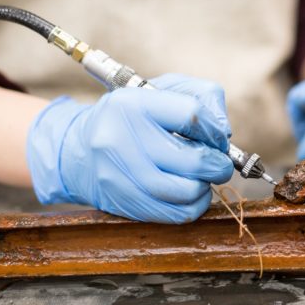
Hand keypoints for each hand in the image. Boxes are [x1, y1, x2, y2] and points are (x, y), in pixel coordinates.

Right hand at [26, 74, 233, 222]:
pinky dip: (194, 206)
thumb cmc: (134, 117)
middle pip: (194, 159)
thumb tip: (223, 133)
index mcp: (133, 104)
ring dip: (206, 187)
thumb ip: (203, 97)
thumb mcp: (164, 90)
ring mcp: (119, 174)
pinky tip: (191, 193)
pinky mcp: (122, 201)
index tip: (217, 138)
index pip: (192, 115)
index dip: (215, 130)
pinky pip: (175, 214)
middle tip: (220, 163)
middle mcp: (120, 138)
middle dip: (219, 164)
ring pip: (187, 192)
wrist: (81, 148)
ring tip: (202, 177)